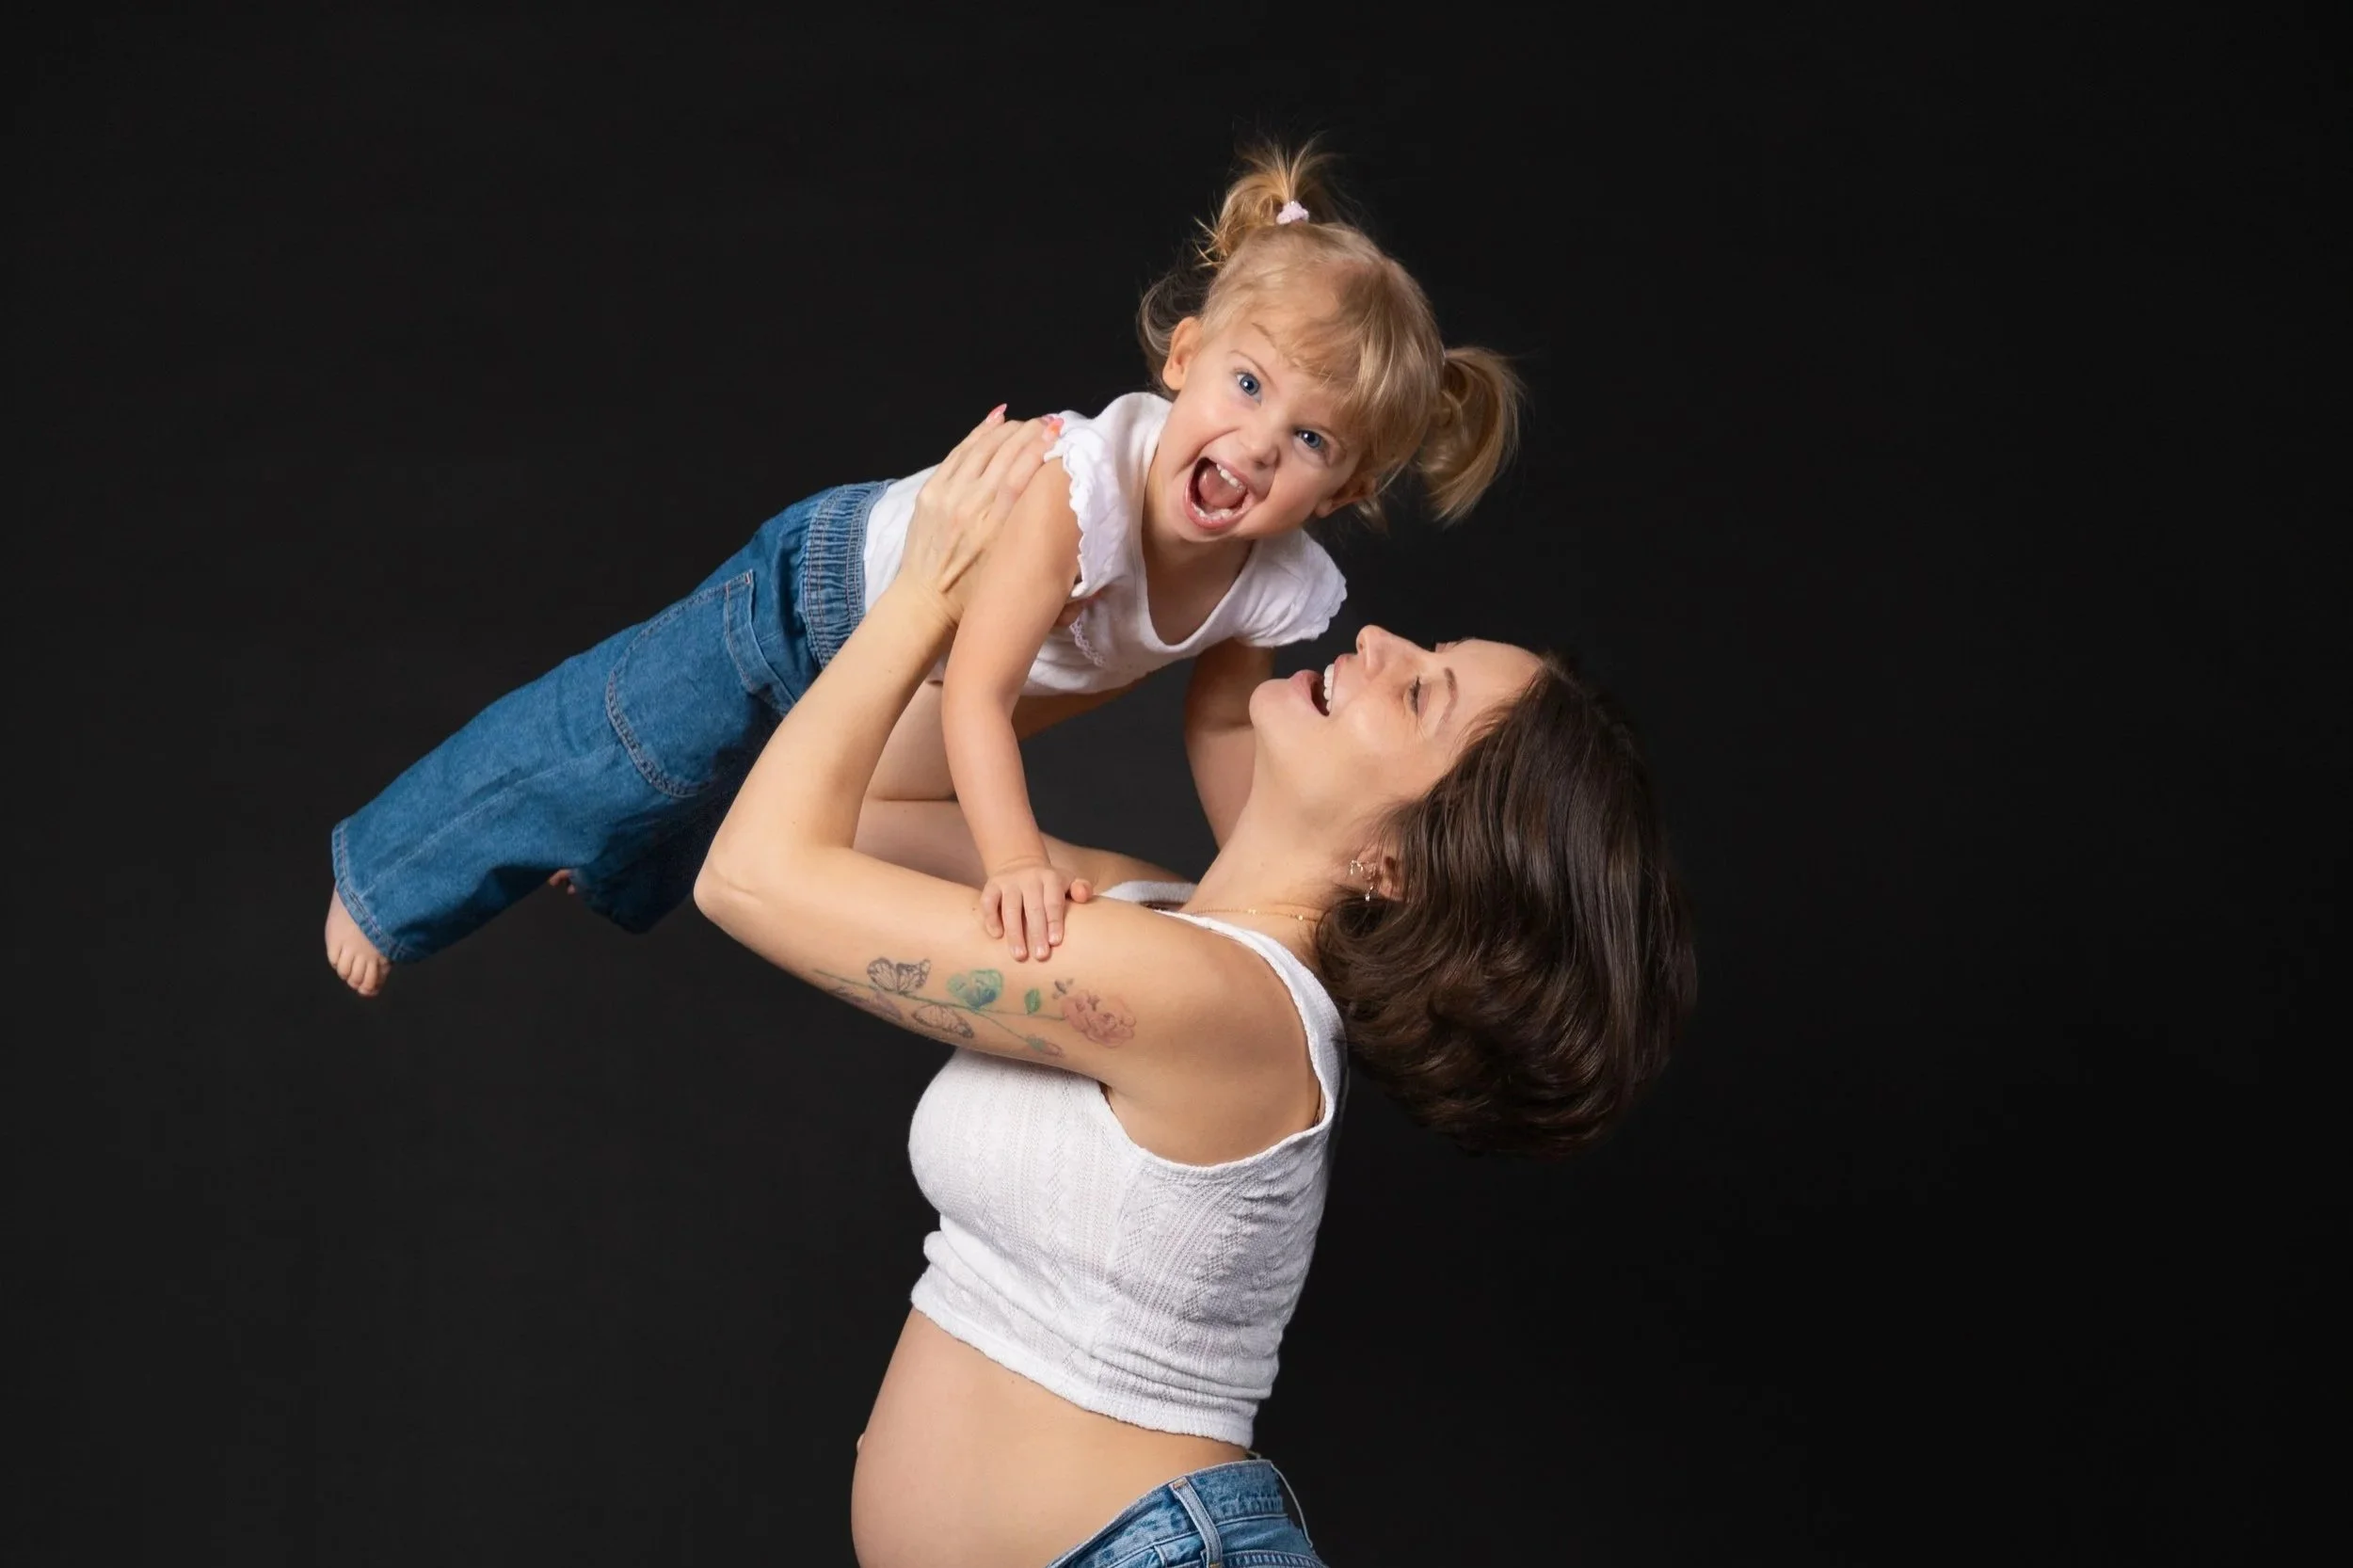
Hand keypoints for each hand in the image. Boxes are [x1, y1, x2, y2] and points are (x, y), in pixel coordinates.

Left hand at [902, 405, 1061, 613]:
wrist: (925, 600)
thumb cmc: (975, 593)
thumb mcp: (1011, 569)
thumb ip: (1033, 536)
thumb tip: (1059, 502)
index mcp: (995, 529)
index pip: (1023, 475)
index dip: (1042, 448)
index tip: (1059, 434)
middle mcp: (971, 506)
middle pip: (1005, 454)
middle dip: (1029, 432)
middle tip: (1049, 423)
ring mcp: (947, 496)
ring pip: (982, 447)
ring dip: (1007, 428)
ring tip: (1027, 422)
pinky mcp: (930, 492)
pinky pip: (958, 452)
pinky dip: (979, 432)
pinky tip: (996, 418)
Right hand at [979, 856, 1095, 961]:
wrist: (1020, 864)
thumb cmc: (1049, 884)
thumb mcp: (1067, 881)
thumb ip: (1081, 888)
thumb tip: (1084, 896)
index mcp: (1050, 877)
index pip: (1053, 901)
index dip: (1054, 921)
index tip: (1055, 942)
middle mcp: (1029, 878)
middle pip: (1033, 907)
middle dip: (1037, 933)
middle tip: (1041, 956)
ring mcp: (1008, 881)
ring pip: (1010, 908)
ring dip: (1014, 933)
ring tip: (1019, 955)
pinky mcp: (991, 885)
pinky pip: (988, 902)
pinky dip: (991, 919)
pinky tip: (997, 936)